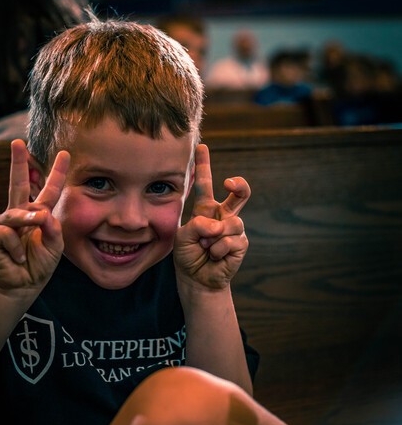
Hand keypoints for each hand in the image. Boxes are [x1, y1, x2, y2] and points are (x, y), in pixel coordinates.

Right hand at [0, 139, 69, 293]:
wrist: (21, 286)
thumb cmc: (38, 265)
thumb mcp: (54, 246)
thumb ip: (53, 228)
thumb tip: (41, 213)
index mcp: (38, 214)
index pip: (48, 190)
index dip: (56, 173)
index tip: (65, 153)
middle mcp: (19, 214)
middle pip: (19, 183)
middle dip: (17, 162)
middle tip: (16, 142)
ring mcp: (3, 222)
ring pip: (17, 214)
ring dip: (27, 222)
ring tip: (31, 236)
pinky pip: (7, 233)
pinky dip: (16, 248)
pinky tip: (17, 258)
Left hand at [174, 144, 249, 289]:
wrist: (197, 278)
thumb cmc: (188, 255)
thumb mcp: (183, 236)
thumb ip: (198, 225)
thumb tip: (219, 226)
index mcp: (205, 209)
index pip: (205, 184)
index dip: (204, 165)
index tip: (201, 147)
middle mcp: (222, 215)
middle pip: (239, 193)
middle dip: (239, 185)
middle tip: (230, 182)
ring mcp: (234, 228)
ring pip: (231, 223)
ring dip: (214, 237)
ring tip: (206, 247)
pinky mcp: (241, 243)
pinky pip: (232, 240)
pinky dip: (219, 249)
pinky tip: (214, 256)